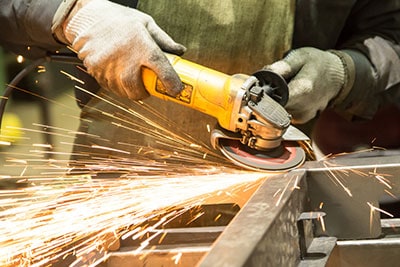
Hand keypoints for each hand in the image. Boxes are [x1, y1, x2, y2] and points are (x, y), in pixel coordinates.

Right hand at [63, 0, 185, 99]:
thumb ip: (164, 40)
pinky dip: (115, 85)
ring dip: (129, 91)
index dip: (171, 83)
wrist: (87, 16)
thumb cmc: (120, 19)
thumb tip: (180, 51)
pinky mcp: (95, 69)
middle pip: (137, 89)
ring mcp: (108, 66)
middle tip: (146, 89)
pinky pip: (108, 85)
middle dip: (143, 94)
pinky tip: (117, 75)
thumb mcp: (146, 23)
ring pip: (122, 91)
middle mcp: (125, 58)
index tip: (176, 90)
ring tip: (131, 81)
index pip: (161, 69)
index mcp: (142, 46)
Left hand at [266, 47, 353, 123]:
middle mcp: (302, 108)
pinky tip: (290, 94)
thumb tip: (262, 75)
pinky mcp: (300, 119)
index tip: (259, 86)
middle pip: (272, 105)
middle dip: (268, 94)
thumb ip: (281, 67)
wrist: (336, 77)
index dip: (262, 93)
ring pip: (276, 110)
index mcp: (302, 91)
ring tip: (285, 86)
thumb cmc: (317, 64)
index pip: (272, 100)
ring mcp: (302, 116)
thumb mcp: (299, 57)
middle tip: (273, 82)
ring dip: (275, 99)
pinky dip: (282, 104)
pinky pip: (283, 112)